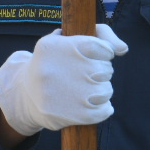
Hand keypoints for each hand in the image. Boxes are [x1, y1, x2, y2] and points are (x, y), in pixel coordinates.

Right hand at [0, 25, 128, 137]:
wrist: (26, 95)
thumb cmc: (54, 63)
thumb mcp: (66, 39)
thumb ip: (101, 34)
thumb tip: (122, 48)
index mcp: (53, 47)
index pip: (99, 46)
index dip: (105, 51)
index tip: (98, 54)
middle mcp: (55, 70)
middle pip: (104, 69)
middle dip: (103, 71)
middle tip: (90, 73)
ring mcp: (62, 95)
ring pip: (106, 91)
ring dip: (103, 90)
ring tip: (88, 89)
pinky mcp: (69, 115)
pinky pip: (104, 111)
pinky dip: (103, 108)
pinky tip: (91, 104)